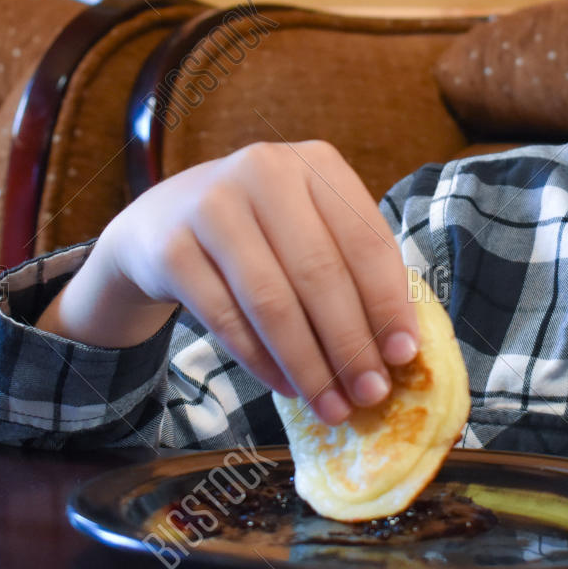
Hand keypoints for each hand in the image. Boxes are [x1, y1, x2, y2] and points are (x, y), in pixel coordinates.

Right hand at [47, 141, 421, 424]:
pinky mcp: (171, 248)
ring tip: (333, 405)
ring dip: (308, 363)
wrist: (162, 221)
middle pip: (320, 273)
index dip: (388, 303)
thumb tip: (401, 347)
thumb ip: (353, 269)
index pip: (365, 240)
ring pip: (272, 302)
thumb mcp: (310, 226)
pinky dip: (263, 361)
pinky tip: (288, 387)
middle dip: (351, 343)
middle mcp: (264, 172)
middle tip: (371, 393)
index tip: (405, 355)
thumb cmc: (261, 230)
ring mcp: (211, 206)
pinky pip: (226, 319)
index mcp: (316, 163)